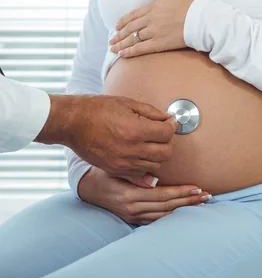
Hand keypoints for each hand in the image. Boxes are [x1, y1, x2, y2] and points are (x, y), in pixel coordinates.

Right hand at [37, 94, 178, 184]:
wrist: (73, 123)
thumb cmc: (98, 109)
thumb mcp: (127, 103)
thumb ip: (151, 112)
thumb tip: (167, 119)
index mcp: (136, 130)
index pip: (167, 134)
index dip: (172, 126)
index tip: (169, 122)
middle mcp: (132, 149)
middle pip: (165, 153)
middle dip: (167, 142)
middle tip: (162, 133)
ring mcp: (123, 163)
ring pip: (155, 165)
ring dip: (157, 154)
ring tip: (151, 143)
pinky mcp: (116, 170)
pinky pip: (139, 174)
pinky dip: (145, 166)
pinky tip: (142, 156)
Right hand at [78, 167, 211, 225]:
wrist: (88, 187)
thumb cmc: (104, 171)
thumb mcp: (117, 167)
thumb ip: (135, 170)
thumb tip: (154, 171)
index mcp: (130, 196)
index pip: (163, 196)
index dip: (181, 192)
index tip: (197, 187)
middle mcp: (133, 209)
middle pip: (168, 207)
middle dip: (189, 200)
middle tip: (206, 194)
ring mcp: (133, 216)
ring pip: (165, 215)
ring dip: (184, 208)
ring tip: (200, 201)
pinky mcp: (134, 219)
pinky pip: (157, 219)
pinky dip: (172, 214)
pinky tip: (184, 209)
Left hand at [109, 0, 201, 57]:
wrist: (202, 18)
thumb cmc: (193, 4)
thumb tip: (158, 0)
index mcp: (154, 6)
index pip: (133, 15)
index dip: (123, 21)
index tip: (116, 27)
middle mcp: (151, 19)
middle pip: (130, 27)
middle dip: (118, 34)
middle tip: (111, 39)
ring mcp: (154, 31)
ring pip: (133, 38)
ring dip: (121, 44)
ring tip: (113, 48)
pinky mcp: (160, 43)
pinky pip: (141, 48)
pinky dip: (130, 51)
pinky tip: (122, 54)